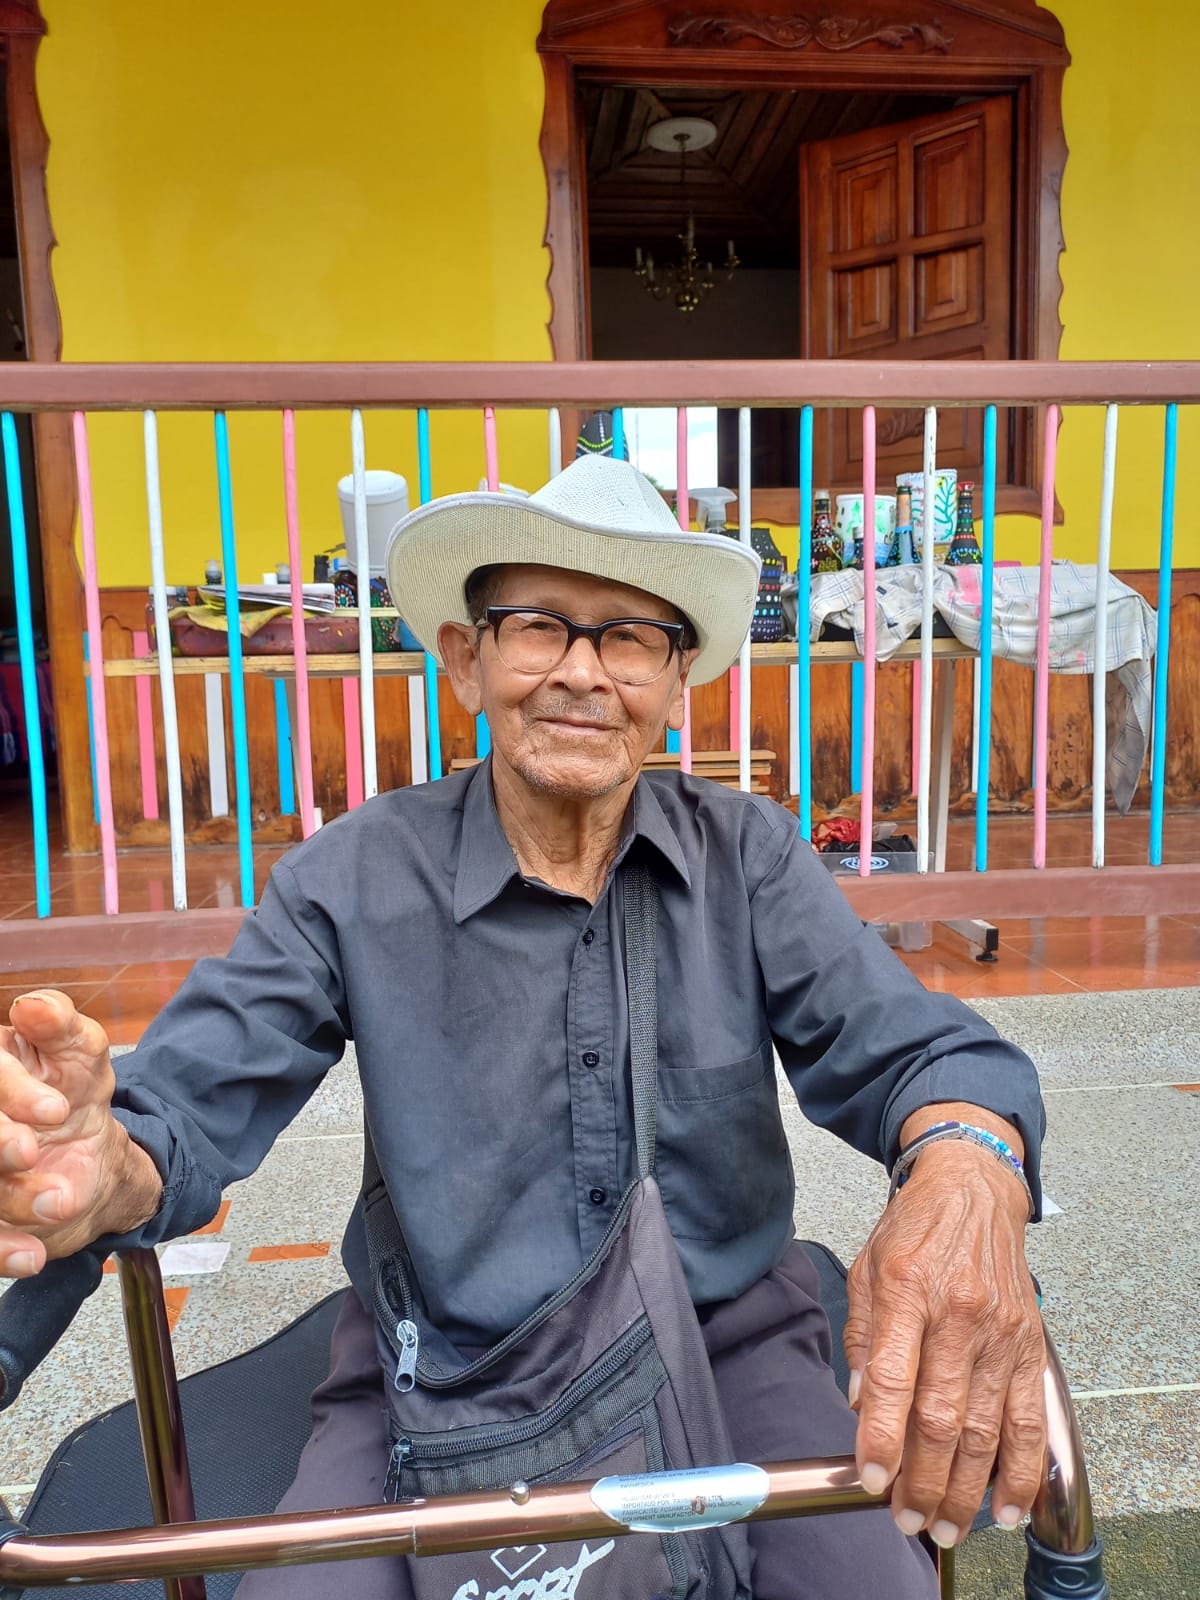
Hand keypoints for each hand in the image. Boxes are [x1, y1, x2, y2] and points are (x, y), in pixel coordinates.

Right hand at [0, 990, 159, 1275]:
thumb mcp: (83, 1056)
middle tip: (31, 1152)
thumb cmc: (73, 1096)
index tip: (57, 1109)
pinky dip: (2, 1250)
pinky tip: (32, 1255)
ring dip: (10, 1198)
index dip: (12, 1091)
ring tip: (59, 1203)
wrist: (92, 1163)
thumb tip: (35, 1006)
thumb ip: (64, 1027)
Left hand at [844, 1139, 1045, 1547]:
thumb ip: (863, 1337)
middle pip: (941, 1416)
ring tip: (944, 1526)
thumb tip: (863, 1405)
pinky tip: (1005, 1507)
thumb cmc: (914, 1229)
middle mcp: (957, 1312)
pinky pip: (1028, 1420)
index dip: (882, 1438)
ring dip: (964, 1488)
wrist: (973, 1190)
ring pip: (985, 1428)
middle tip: (906, 1520)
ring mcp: (999, 1332)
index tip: (872, 1480)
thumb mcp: (867, 1267)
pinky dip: (1020, 1471)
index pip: (895, 1379)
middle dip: (922, 1480)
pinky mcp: (1029, 1345)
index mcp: (906, 1289)